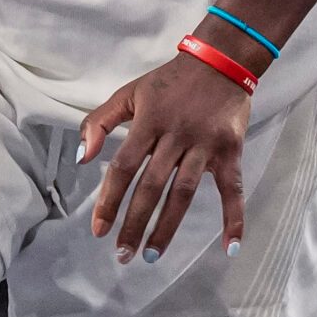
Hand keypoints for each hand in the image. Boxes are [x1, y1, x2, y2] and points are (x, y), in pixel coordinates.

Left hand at [81, 46, 253, 264]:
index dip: (109, 199)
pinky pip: (232, 189)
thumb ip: (99, 121)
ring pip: (184, 192)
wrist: (220, 60)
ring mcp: (205, 145)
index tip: (99, 230)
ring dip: (168, 227)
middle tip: (122, 255)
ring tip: (152, 255)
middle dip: (135, 223)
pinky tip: (230, 246)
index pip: (123, 166)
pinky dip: (234, 218)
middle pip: (152, 186)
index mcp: (148, 122)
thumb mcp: (129, 93)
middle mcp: (176, 135)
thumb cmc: (169, 81)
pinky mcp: (230, 150)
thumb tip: (81, 157)